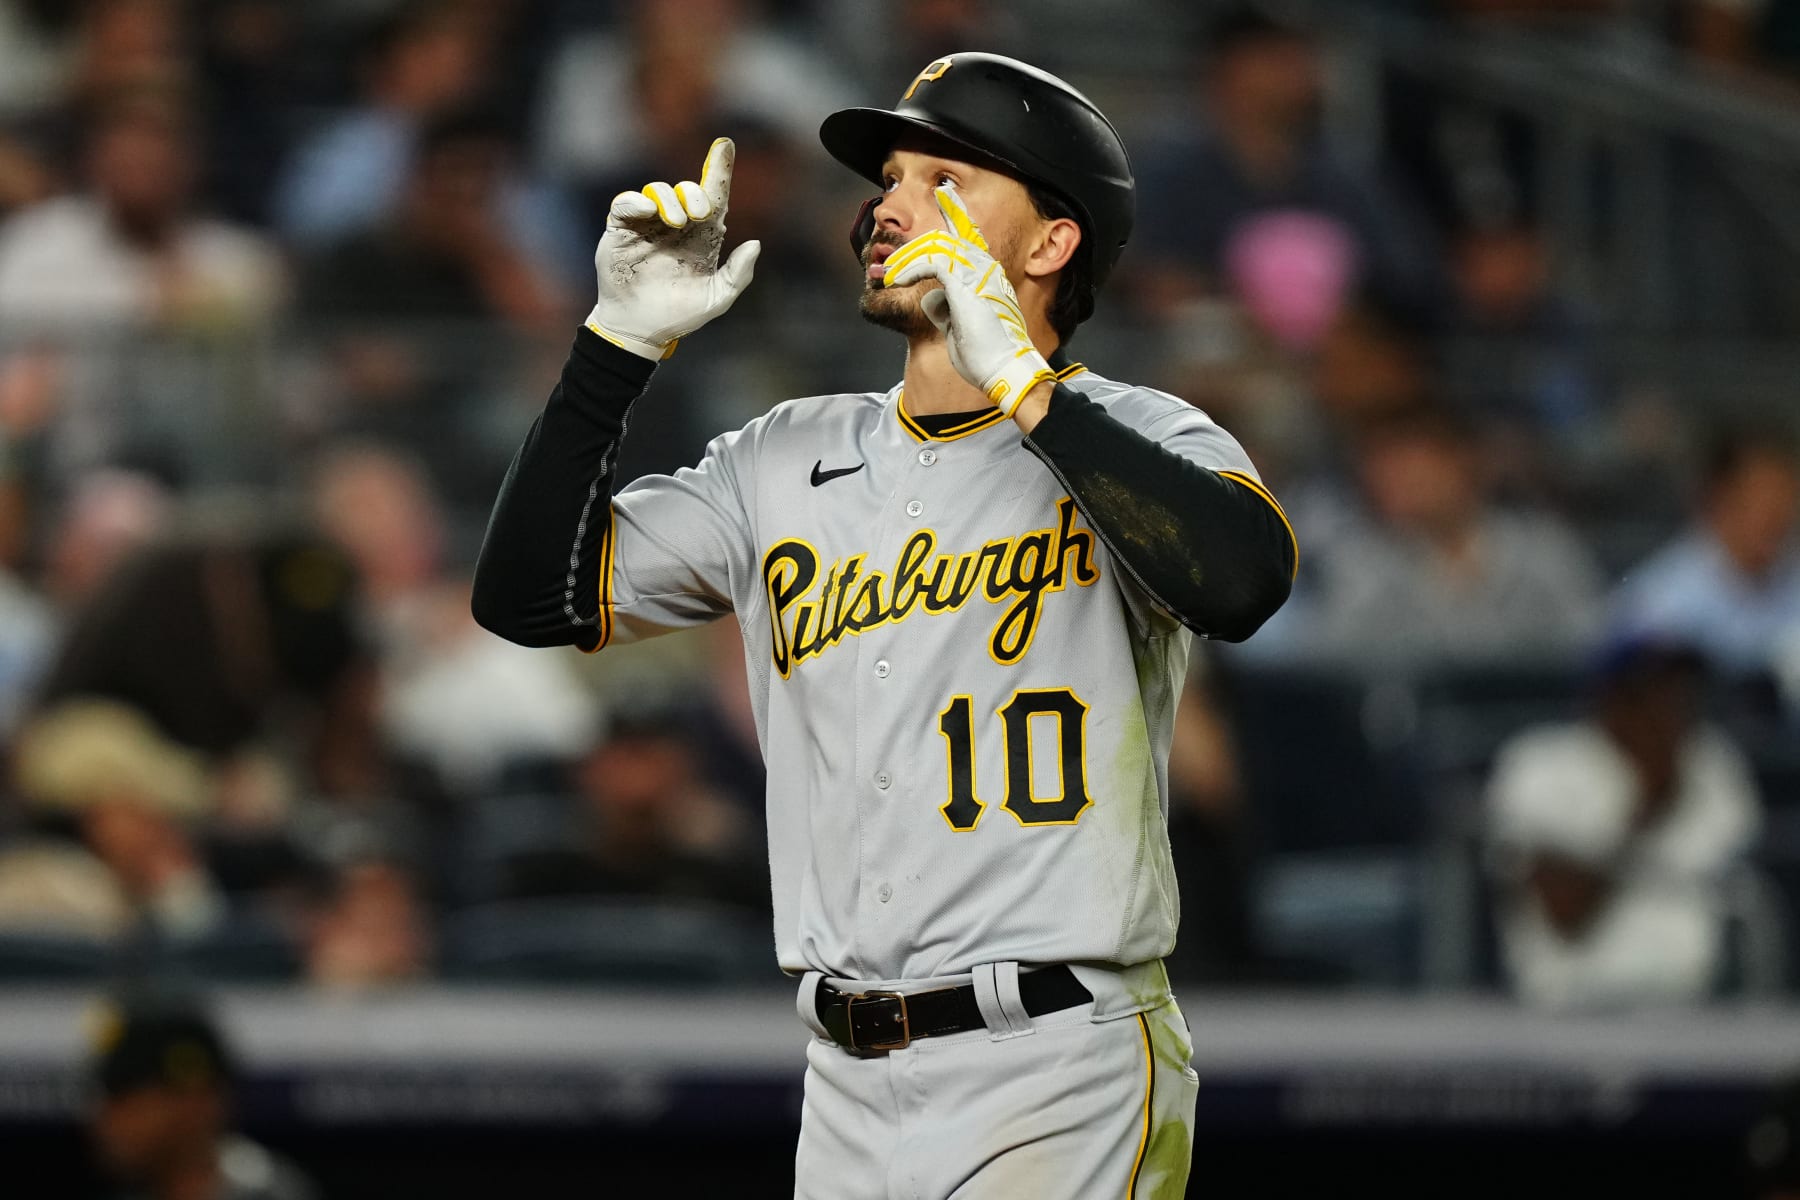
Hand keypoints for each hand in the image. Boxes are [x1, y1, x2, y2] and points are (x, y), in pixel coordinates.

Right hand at [587, 137, 761, 360]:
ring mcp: (648, 225)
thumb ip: (738, 274)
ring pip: (658, 190)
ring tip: (675, 222)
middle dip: (695, 193)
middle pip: (687, 190)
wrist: (641, 329)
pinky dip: (636, 201)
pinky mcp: (621, 229)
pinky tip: (648, 212)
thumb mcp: (717, 299)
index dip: (719, 169)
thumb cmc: (680, 315)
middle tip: (700, 215)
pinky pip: (626, 202)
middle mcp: (676, 224)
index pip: (714, 196)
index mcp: (702, 236)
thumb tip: (756, 244)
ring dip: (669, 199)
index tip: (725, 145)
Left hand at [881, 185, 1054, 416]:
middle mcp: (985, 267)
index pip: (969, 235)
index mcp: (986, 274)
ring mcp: (977, 273)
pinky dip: (910, 268)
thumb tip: (932, 300)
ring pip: (935, 245)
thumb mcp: (961, 326)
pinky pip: (932, 262)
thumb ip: (947, 307)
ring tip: (888, 276)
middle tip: (888, 265)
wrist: (1004, 369)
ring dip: (906, 259)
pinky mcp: (965, 283)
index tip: (944, 195)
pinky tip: (897, 281)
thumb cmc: (985, 354)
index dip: (957, 212)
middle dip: (912, 247)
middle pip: (945, 237)